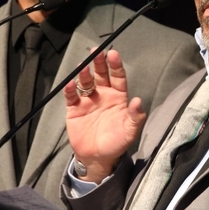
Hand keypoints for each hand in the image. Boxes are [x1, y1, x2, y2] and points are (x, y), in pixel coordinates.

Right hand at [64, 49, 145, 182]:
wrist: (98, 158)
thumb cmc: (117, 142)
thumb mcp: (130, 130)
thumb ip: (135, 116)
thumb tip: (139, 101)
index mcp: (118, 97)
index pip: (117, 77)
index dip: (115, 65)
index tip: (113, 54)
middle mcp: (103, 95)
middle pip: (100, 74)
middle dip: (98, 63)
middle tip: (96, 51)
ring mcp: (88, 101)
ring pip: (85, 82)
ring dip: (84, 73)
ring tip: (83, 66)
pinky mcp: (74, 109)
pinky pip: (71, 96)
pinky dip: (69, 89)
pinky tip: (70, 84)